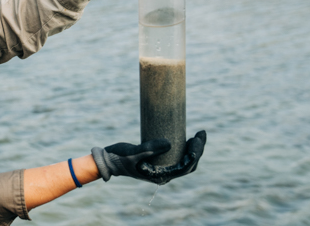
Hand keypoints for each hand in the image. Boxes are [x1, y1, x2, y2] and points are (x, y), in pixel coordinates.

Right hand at [91, 130, 205, 184]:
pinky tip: (186, 138)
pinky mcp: (158, 162)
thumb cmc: (119, 157)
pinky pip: (177, 157)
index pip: (186, 167)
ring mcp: (162, 169)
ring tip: (197, 135)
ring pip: (185, 161)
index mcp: (161, 176)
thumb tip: (169, 143)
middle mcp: (164, 174)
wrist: (108, 161)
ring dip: (194, 149)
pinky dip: (185, 149)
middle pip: (189, 165)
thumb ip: (148, 148)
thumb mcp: (132, 152)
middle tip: (200, 133)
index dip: (196, 153)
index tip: (197, 138)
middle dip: (198, 149)